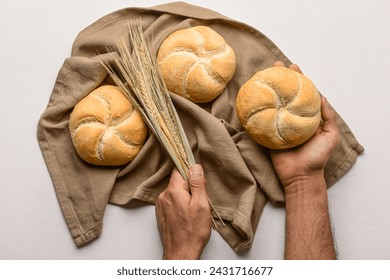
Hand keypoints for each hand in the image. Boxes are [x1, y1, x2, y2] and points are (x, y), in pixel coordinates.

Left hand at [155, 164, 210, 259]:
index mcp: (173, 191)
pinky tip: (188, 216)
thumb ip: (197, 183)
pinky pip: (172, 201)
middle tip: (201, 199)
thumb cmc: (193, 232)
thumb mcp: (201, 204)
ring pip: (175, 192)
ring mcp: (161, 205)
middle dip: (190, 186)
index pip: (179, 169)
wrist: (181, 253)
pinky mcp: (161, 213)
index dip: (190, 169)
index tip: (198, 176)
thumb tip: (195, 166)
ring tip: (194, 210)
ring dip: (185, 196)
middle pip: (178, 181)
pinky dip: (180, 204)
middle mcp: (163, 196)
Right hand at [270, 61, 339, 187]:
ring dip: (268, 89)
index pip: (302, 94)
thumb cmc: (317, 157)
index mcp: (306, 117)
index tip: (293, 66)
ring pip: (273, 103)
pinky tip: (253, 97)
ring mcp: (278, 125)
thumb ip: (328, 116)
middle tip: (276, 65)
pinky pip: (262, 119)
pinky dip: (258, 108)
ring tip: (263, 75)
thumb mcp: (330, 135)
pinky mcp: (267, 134)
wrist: (301, 176)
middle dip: (281, 79)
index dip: (298, 79)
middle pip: (285, 94)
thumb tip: (322, 96)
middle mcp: (291, 118)